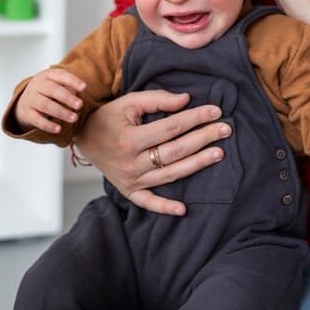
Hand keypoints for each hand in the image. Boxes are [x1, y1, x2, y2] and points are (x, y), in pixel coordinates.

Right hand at [15, 68, 86, 132]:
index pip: (60, 75)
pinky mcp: (27, 113)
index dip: (72, 81)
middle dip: (67, 97)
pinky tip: (58, 129)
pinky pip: (36, 119)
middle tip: (80, 105)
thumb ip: (68, 88)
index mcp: (47, 76)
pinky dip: (47, 125)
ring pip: (45, 105)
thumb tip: (79, 99)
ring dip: (61, 112)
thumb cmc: (48, 93)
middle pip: (52, 89)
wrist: (25, 102)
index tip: (84, 87)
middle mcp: (37, 85)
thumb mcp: (57, 85)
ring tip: (74, 118)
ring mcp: (31, 99)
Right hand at [74, 90, 229, 215]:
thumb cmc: (109, 117)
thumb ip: (157, 100)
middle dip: (203, 138)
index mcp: (129, 139)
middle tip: (225, 129)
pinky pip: (148, 202)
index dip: (195, 118)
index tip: (215, 110)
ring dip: (197, 165)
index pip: (171, 127)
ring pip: (170, 174)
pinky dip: (165, 207)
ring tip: (219, 153)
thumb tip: (187, 100)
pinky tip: (184, 209)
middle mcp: (130, 162)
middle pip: (175, 151)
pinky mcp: (129, 190)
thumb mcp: (128, 102)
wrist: (83, 137)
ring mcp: (130, 179)